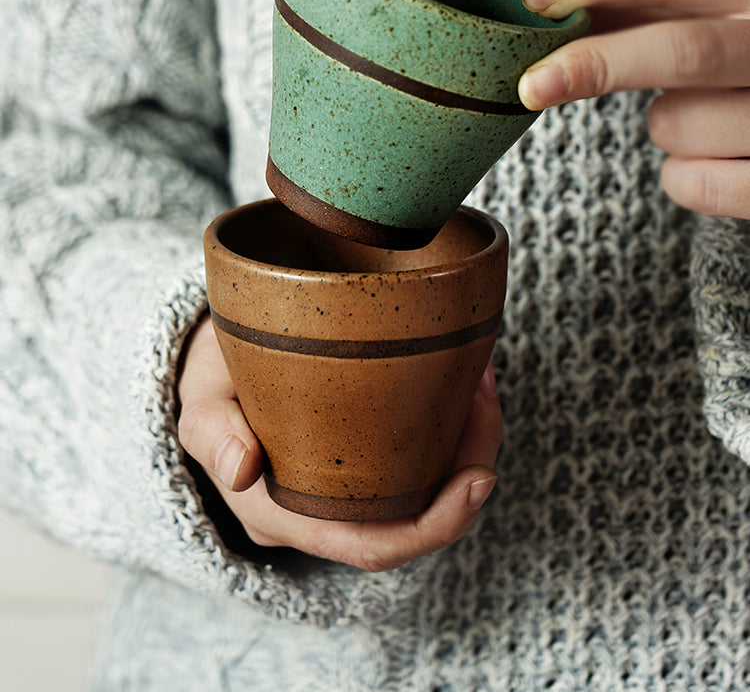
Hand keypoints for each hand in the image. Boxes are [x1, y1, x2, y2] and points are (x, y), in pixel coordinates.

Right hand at [177, 316, 501, 571]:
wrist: (209, 367)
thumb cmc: (209, 383)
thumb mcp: (200, 401)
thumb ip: (213, 432)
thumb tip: (240, 469)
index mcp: (285, 515)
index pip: (373, 545)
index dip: (437, 525)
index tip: (480, 475)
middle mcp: (323, 512)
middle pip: (415, 518)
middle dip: (469, 464)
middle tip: (486, 394)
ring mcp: (345, 487)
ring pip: (424, 487)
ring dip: (466, 439)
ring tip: (479, 374)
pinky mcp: (360, 457)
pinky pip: (416, 457)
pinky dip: (448, 424)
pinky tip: (460, 378)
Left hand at [518, 0, 749, 219]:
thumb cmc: (741, 59)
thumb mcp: (708, 13)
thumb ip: (638, 3)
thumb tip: (542, 4)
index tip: (538, 1)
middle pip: (682, 52)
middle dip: (596, 66)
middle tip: (532, 85)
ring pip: (677, 126)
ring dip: (663, 126)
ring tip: (702, 118)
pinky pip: (692, 184)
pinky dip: (684, 176)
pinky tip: (717, 157)